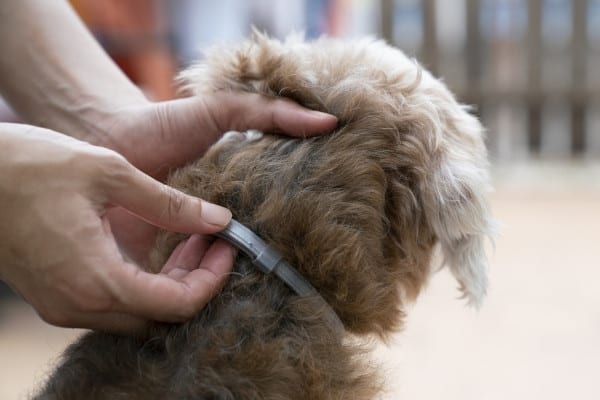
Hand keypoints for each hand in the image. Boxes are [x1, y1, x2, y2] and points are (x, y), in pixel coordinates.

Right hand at [0, 123, 234, 332]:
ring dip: (172, 284)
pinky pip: (114, 304)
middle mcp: (80, 305)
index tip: (227, 247)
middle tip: (213, 243)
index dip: (212, 280)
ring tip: (192, 240)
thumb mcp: (110, 174)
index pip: (177, 305)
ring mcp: (64, 306)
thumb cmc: (31, 166)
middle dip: (197, 283)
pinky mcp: (56, 296)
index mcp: (96, 278)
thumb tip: (220, 220)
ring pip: (138, 314)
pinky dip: (144, 283)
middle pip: (160, 317)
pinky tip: (157, 248)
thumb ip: (169, 204)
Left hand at [90, 93, 337, 265]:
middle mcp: (213, 234)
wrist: (102, 135)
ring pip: (213, 283)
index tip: (301, 234)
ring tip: (227, 257)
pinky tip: (197, 275)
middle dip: (257, 263)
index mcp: (234, 206)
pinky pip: (175, 292)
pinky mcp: (151, 271)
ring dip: (221, 276)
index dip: (288, 234)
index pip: (271, 230)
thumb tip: (330, 121)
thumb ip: (270, 114)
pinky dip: (188, 289)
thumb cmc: (164, 124)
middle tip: (266, 257)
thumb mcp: (222, 113)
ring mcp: (184, 255)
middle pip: (246, 262)